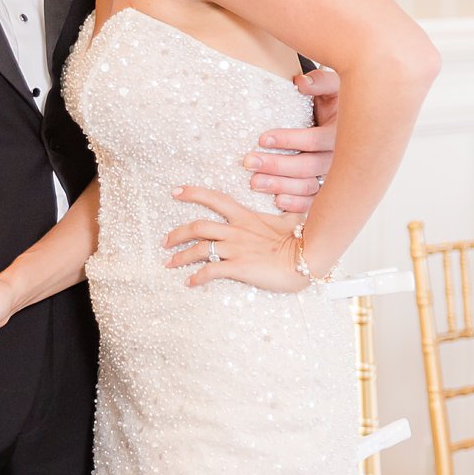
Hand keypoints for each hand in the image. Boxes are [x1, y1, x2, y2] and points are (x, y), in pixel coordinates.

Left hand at [164, 187, 305, 292]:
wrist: (308, 256)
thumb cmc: (303, 239)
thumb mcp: (291, 219)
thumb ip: (282, 213)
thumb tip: (288, 206)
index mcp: (246, 217)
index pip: (215, 199)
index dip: (193, 193)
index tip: (176, 192)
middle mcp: (236, 231)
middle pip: (198, 227)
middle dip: (177, 234)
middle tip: (165, 242)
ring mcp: (236, 249)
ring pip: (199, 249)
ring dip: (181, 257)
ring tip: (170, 263)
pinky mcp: (238, 267)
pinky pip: (210, 271)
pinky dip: (197, 277)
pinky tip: (190, 282)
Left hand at [242, 71, 338, 211]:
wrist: (351, 121)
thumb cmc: (337, 101)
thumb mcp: (334, 87)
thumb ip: (320, 82)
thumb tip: (301, 82)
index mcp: (343, 132)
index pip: (315, 140)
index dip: (289, 140)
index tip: (262, 138)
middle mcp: (342, 158)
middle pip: (308, 166)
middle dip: (276, 165)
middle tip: (249, 162)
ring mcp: (335, 176)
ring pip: (308, 186)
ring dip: (280, 185)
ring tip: (254, 183)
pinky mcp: (329, 190)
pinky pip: (314, 201)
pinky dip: (297, 204)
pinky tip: (277, 201)